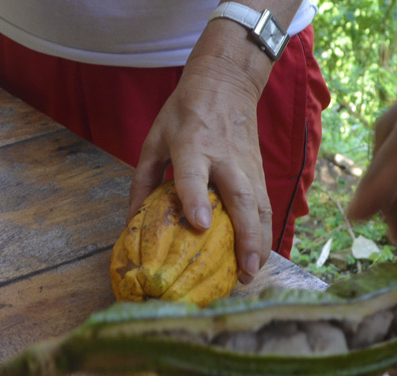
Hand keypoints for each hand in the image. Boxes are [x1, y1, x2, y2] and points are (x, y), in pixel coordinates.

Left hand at [129, 56, 271, 282]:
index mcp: (192, 144)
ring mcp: (247, 165)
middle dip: (244, 234)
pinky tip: (260, 257)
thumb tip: (130, 223)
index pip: (194, 173)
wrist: (227, 82)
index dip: (197, 199)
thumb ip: (143, 180)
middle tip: (243, 269)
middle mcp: (224, 158)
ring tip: (253, 273)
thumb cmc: (185, 112)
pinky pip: (265, 206)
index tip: (201, 225)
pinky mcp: (259, 172)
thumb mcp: (154, 139)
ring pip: (260, 206)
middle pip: (240, 197)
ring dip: (260, 240)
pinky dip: (265, 233)